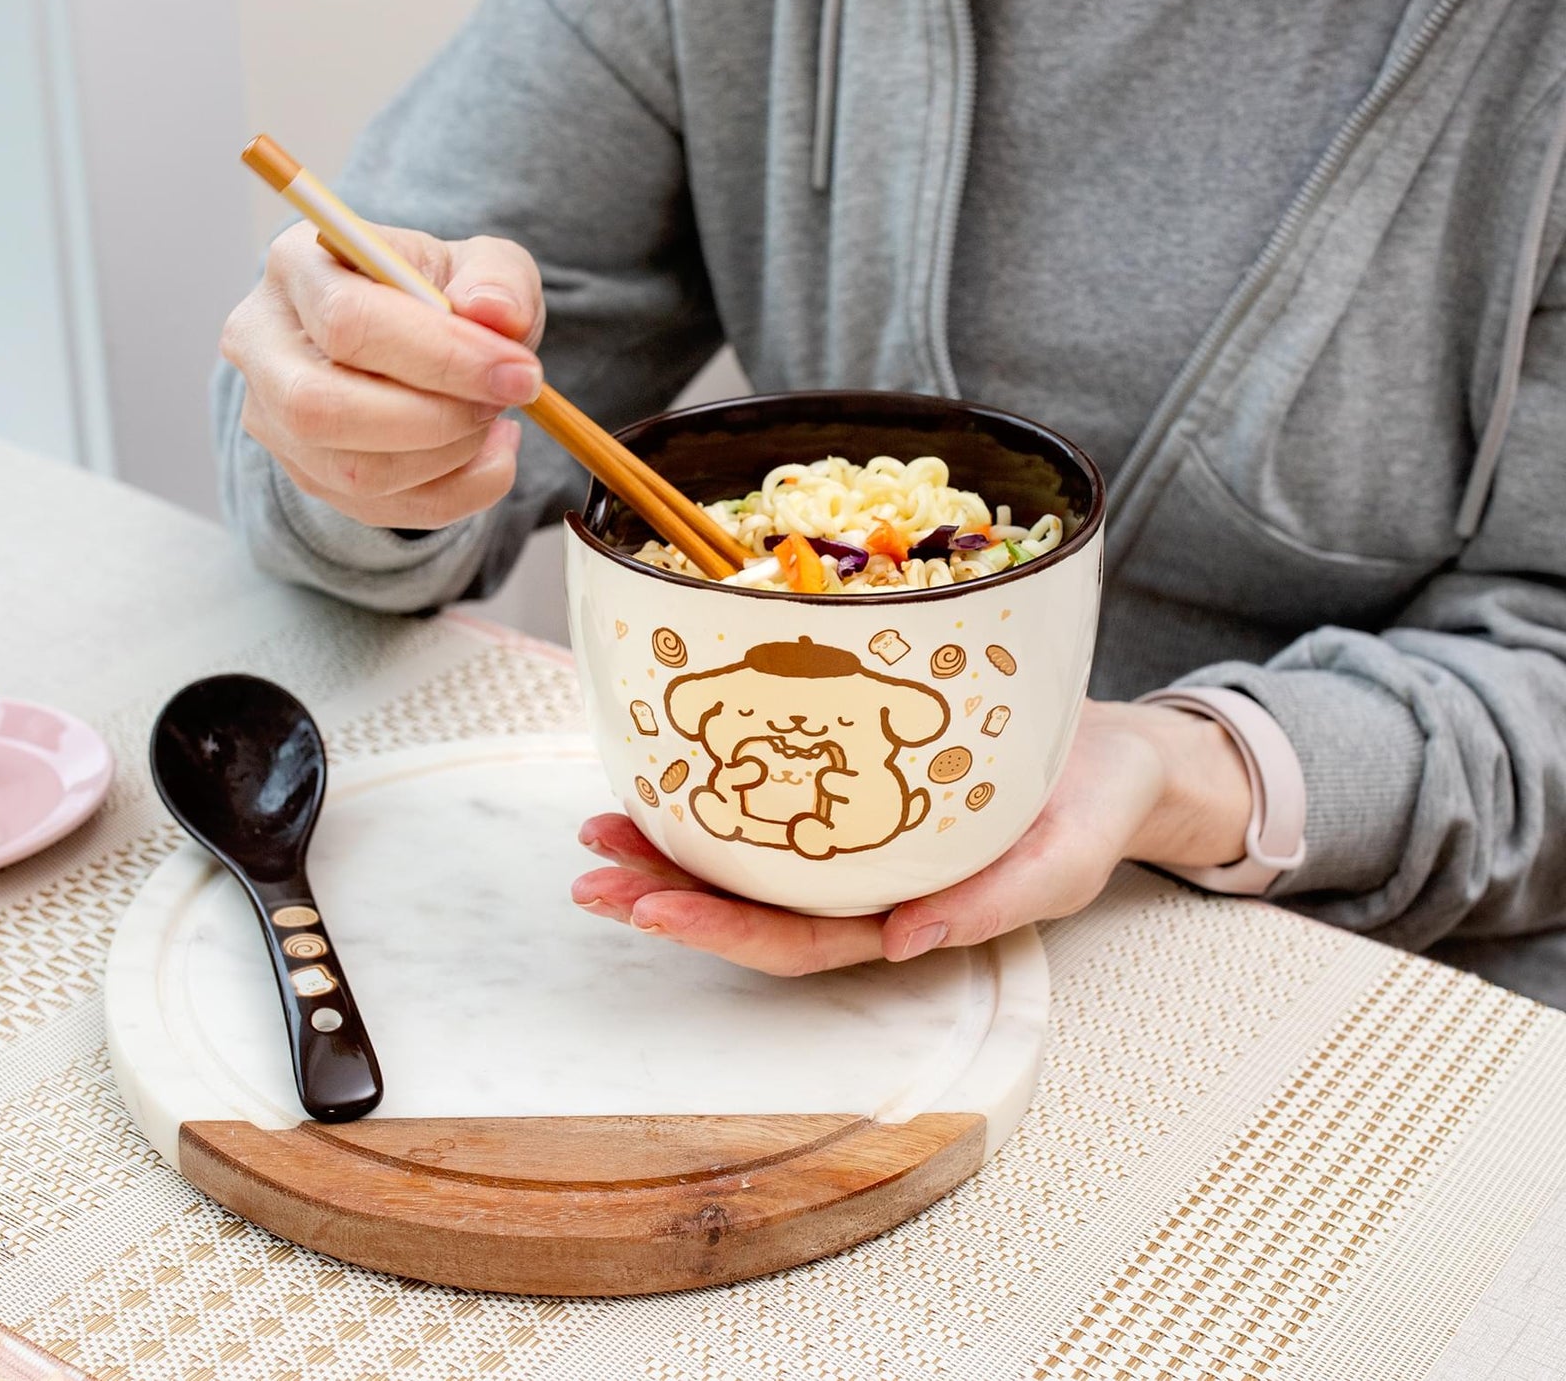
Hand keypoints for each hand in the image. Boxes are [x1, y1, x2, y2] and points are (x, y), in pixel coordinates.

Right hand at [219, 220, 544, 528]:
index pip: (348, 323)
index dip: (442, 357)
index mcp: (297, 266)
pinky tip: (487, 454)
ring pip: (354, 471)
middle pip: (324, 409)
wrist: (418, 338)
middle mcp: (263, 343)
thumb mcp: (483, 263)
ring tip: (492, 419)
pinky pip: (381, 510)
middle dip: (437, 418)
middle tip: (503, 401)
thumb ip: (499, 279)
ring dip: (449, 457)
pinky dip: (455, 493)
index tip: (518, 373)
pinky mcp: (305, 472)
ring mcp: (274, 417)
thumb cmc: (442, 293)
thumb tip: (497, 314)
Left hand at [571, 700, 1253, 974]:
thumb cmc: (1089, 815)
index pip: (796, 943)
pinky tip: (664, 771)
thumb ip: (991, 906)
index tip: (650, 910)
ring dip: (667, 848)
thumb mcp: (1061, 865)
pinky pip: (771, 798)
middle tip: (590, 869)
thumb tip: (905, 943)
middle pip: (746, 907)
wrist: (1110, 756)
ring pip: (744, 859)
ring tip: (599, 825)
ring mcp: (850, 842)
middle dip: (662, 894)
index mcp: (903, 919)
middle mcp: (861, 890)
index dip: (721, 932)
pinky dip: (715, 789)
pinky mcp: (850, 789)